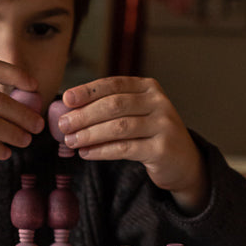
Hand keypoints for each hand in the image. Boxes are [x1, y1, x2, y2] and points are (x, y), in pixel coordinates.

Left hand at [58, 76, 208, 213]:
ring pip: (119, 127)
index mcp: (148, 87)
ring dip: (90, 134)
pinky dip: (102, 151)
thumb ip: (108, 107)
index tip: (66, 99)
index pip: (113, 84)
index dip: (88, 91)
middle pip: (114, 105)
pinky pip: (125, 149)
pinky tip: (86, 153)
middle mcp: (159, 102)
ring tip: (71, 141)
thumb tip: (67, 109)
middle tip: (63, 125)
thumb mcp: (134, 113)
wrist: (182, 161)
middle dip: (84, 115)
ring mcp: (164, 125)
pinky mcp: (162, 149)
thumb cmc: (149, 134)